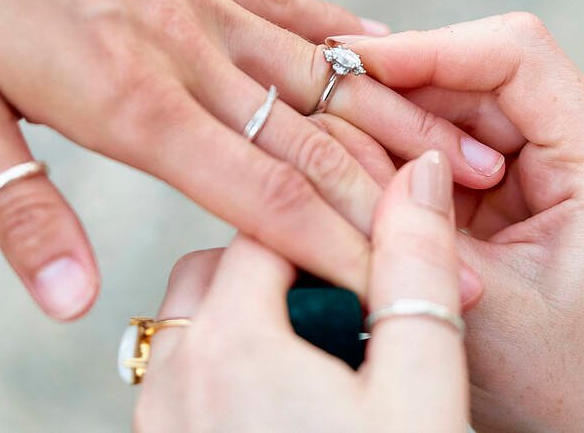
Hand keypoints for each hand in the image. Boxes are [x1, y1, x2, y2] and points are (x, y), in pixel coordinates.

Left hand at [135, 152, 467, 432]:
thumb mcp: (419, 390)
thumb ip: (415, 276)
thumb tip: (422, 175)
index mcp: (232, 345)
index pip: (270, 217)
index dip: (333, 213)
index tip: (374, 225)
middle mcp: (175, 375)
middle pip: (225, 260)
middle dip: (290, 254)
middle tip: (355, 284)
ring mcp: (161, 417)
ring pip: (199, 311)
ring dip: (256, 302)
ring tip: (326, 329)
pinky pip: (186, 366)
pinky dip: (234, 349)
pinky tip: (292, 373)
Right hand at [342, 14, 583, 430]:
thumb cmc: (550, 395)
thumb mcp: (469, 301)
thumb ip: (408, 213)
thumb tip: (335, 124)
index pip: (517, 56)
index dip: (431, 48)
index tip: (354, 65)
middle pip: (485, 76)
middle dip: (404, 88)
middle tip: (324, 105)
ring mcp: (564, 172)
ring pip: (467, 108)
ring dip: (402, 124)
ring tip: (336, 146)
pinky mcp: (533, 194)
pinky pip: (464, 147)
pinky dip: (412, 156)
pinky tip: (366, 174)